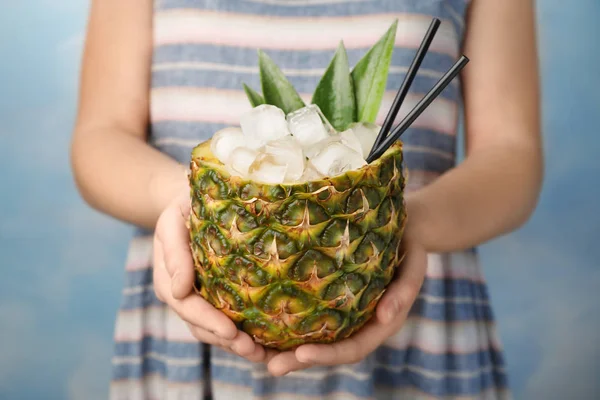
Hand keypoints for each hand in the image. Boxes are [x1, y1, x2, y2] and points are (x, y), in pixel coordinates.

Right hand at [153, 190, 267, 361]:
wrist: (192, 200)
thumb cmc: (183, 206)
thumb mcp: (172, 221)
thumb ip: (173, 252)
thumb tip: (177, 290)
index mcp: (168, 278)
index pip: (186, 306)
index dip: (208, 321)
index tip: (231, 332)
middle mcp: (183, 294)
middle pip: (202, 326)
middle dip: (227, 341)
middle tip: (254, 352)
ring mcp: (201, 297)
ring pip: (216, 329)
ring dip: (238, 345)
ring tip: (265, 355)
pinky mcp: (218, 295)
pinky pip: (230, 318)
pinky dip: (246, 333)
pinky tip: (269, 342)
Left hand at [266, 226, 427, 375]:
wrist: (406, 232)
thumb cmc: (411, 247)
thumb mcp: (415, 265)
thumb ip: (405, 291)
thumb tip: (385, 317)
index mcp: (381, 324)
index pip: (353, 348)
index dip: (328, 355)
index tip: (301, 353)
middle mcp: (361, 325)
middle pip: (329, 351)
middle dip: (300, 361)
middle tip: (272, 366)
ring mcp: (347, 316)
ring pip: (316, 339)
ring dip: (288, 349)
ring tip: (256, 352)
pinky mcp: (333, 301)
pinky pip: (311, 318)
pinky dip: (289, 325)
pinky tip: (262, 323)